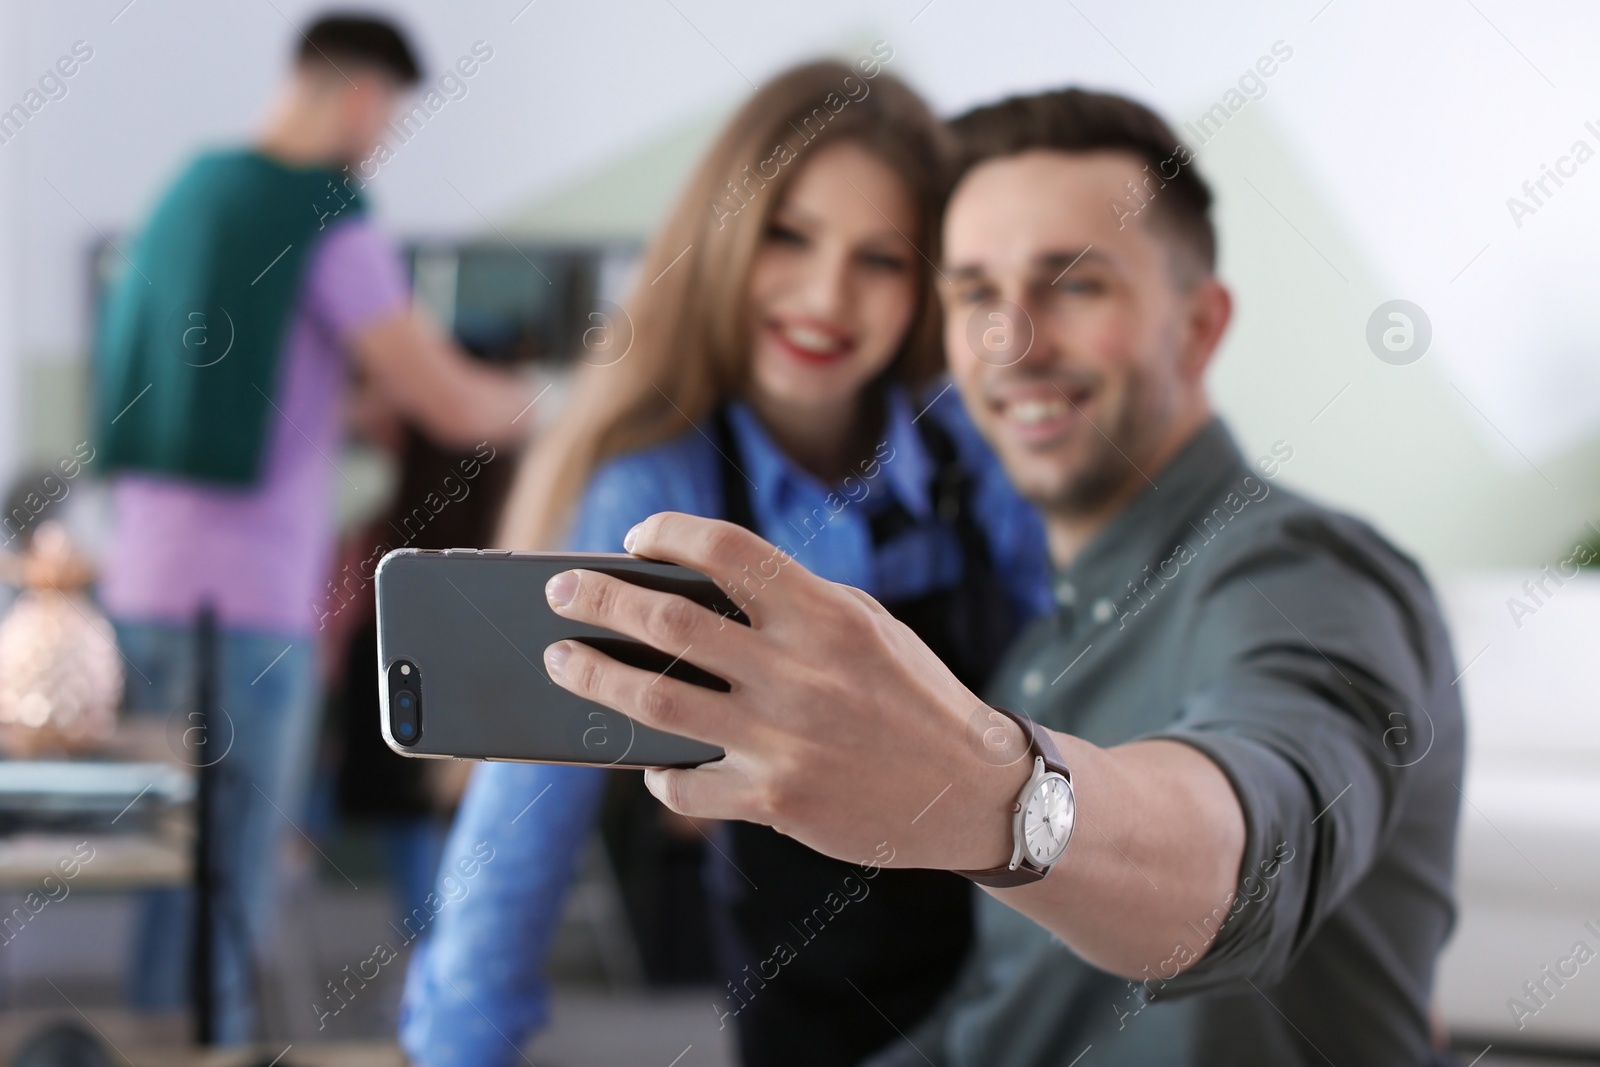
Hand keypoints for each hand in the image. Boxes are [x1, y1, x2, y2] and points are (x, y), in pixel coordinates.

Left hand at [540, 512, 1031, 871]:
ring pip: (655, 700)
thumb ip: (793, 609)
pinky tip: (653, 762)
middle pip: (667, 620)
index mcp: (825, 613)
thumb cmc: (912, 697)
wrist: (972, 792)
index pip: (726, 549)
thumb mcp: (868, 628)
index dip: (667, 533)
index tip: (634, 538)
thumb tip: (693, 600)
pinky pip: (687, 784)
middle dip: (598, 599)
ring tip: (561, 662)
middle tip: (559, 592)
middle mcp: (799, 670)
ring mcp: (783, 738)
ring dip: (594, 677)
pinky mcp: (775, 799)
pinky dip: (660, 772)